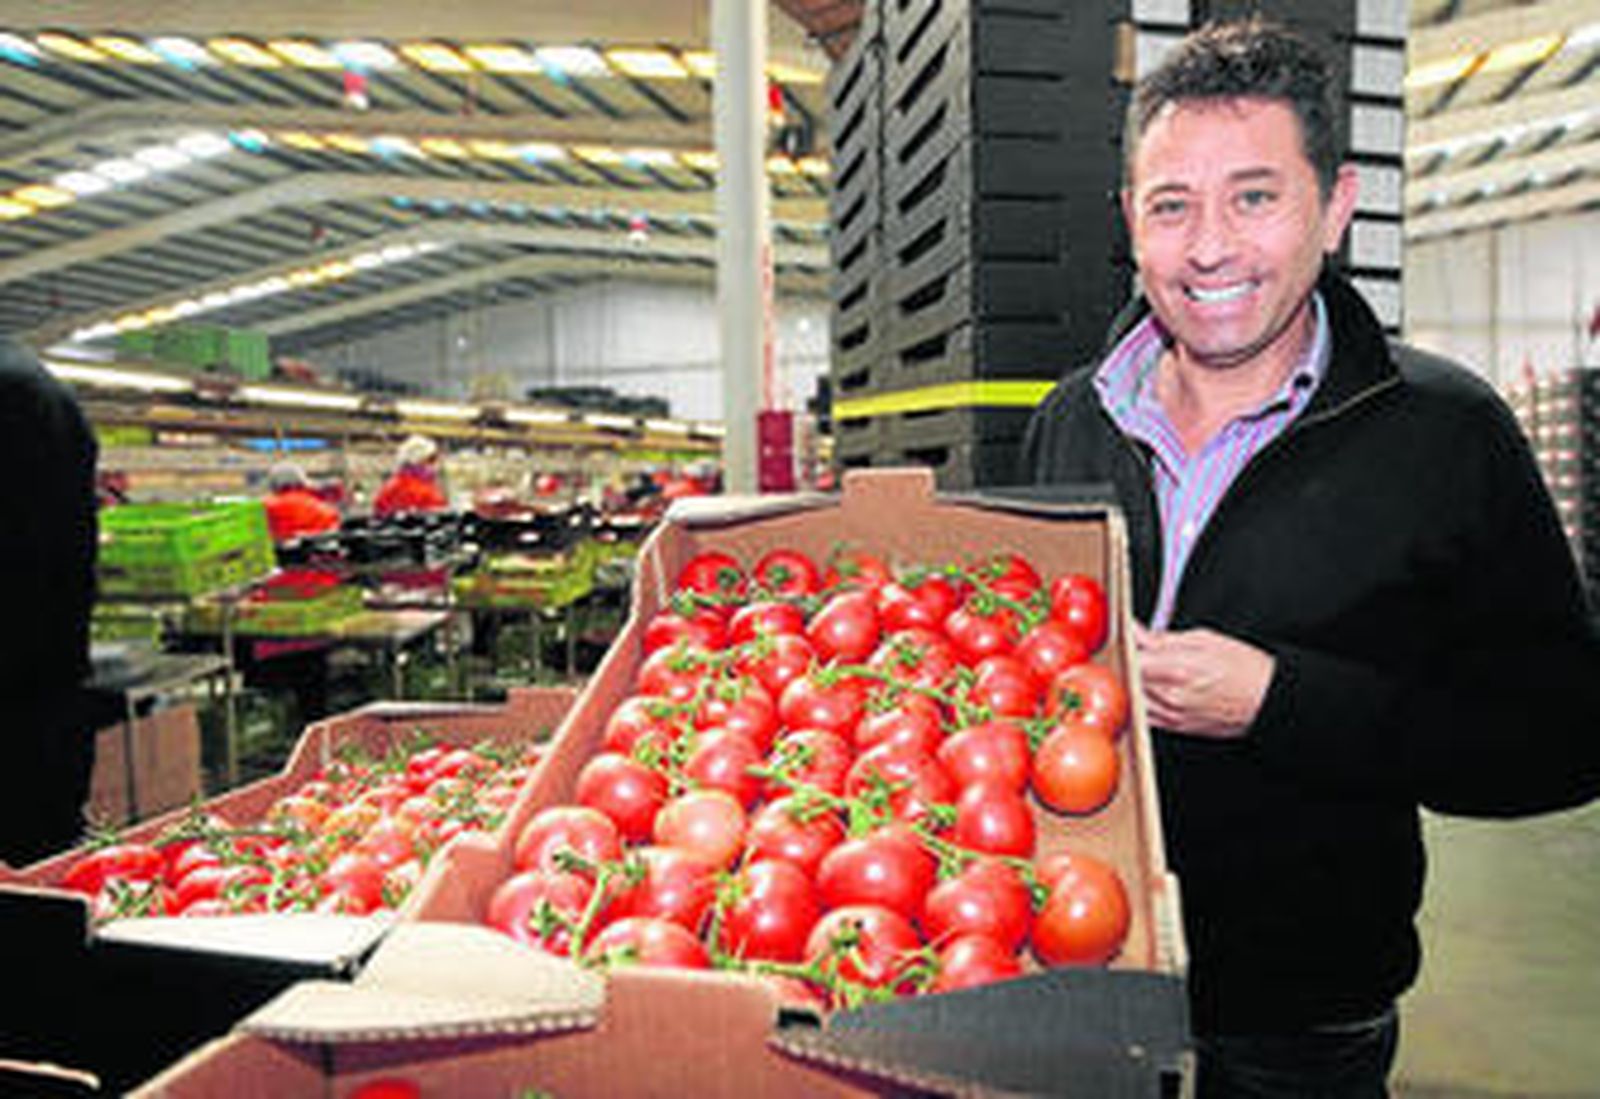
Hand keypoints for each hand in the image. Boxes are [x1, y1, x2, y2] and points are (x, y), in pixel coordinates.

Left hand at [1132, 623, 1274, 738]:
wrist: (1269, 700)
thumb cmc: (1246, 669)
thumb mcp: (1204, 639)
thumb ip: (1162, 638)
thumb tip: (1138, 632)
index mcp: (1176, 669)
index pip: (1130, 657)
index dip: (1124, 645)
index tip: (1126, 638)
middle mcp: (1170, 695)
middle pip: (1126, 678)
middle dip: (1126, 662)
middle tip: (1134, 650)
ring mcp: (1171, 715)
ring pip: (1131, 698)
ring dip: (1131, 683)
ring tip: (1145, 669)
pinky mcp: (1175, 728)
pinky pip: (1143, 715)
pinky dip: (1141, 701)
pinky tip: (1150, 689)